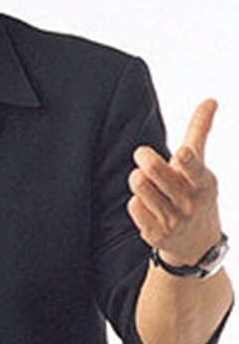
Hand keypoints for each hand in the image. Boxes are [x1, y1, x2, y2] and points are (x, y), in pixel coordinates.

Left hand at [128, 99, 221, 266]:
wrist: (196, 243)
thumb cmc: (195, 193)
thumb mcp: (202, 166)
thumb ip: (200, 132)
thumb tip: (210, 100)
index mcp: (203, 182)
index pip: (194, 169)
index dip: (186, 160)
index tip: (180, 153)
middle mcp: (190, 202)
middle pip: (153, 171)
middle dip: (144, 158)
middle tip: (143, 155)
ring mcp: (173, 220)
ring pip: (139, 186)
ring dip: (138, 179)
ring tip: (147, 183)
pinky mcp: (156, 234)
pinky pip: (133, 206)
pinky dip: (137, 202)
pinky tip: (148, 207)